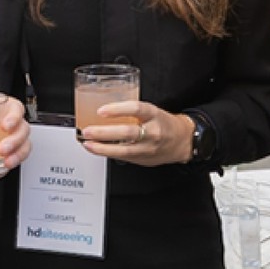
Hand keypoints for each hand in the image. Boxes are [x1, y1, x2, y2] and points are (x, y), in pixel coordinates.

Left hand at [0, 97, 31, 180]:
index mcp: (3, 107)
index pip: (16, 109)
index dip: (14, 117)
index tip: (5, 126)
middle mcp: (11, 122)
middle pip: (23, 130)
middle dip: (15, 142)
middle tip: (2, 149)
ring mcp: (11, 138)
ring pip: (24, 146)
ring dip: (17, 156)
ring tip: (5, 164)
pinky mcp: (7, 152)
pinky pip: (11, 161)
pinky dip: (2, 170)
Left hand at [80, 101, 194, 166]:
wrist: (182, 142)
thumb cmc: (164, 123)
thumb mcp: (152, 111)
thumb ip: (132, 112)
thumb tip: (104, 110)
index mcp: (154, 114)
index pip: (136, 109)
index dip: (117, 110)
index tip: (101, 110)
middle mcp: (152, 131)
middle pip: (127, 132)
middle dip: (104, 133)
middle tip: (88, 130)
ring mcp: (147, 148)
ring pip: (123, 150)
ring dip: (101, 148)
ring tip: (87, 143)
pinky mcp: (142, 159)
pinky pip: (122, 157)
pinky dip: (107, 153)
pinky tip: (96, 149)